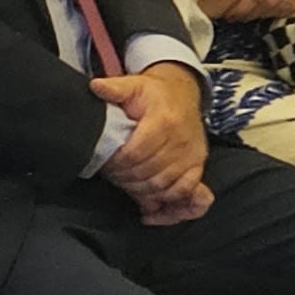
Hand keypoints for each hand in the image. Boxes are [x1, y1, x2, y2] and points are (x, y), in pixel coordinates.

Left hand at [94, 61, 213, 224]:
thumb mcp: (133, 85)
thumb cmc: (154, 93)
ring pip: (165, 186)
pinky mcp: (198, 165)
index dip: (117, 164)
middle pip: (149, 173)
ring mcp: (192, 155)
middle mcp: (181, 141)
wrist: (182, 93)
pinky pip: (187, 192)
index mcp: (163, 121)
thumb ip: (114, 88)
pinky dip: (169, 205)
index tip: (105, 165)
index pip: (136, 153)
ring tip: (126, 186)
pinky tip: (151, 209)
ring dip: (142, 191)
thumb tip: (95, 87)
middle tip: (112, 176)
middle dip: (126, 179)